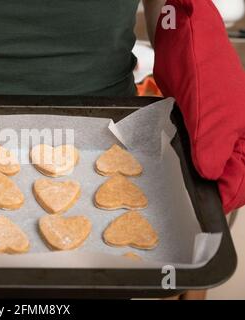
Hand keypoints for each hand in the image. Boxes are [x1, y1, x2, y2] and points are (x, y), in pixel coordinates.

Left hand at [153, 0, 244, 212]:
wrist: (186, 48)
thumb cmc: (208, 77)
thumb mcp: (214, 121)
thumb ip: (214, 154)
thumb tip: (210, 178)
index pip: (241, 183)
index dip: (222, 198)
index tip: (199, 209)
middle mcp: (238, 138)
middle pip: (226, 175)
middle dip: (206, 186)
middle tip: (182, 195)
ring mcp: (218, 131)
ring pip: (208, 163)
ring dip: (194, 172)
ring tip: (176, 178)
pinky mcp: (199, 125)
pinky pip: (195, 149)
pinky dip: (185, 156)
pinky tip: (174, 158)